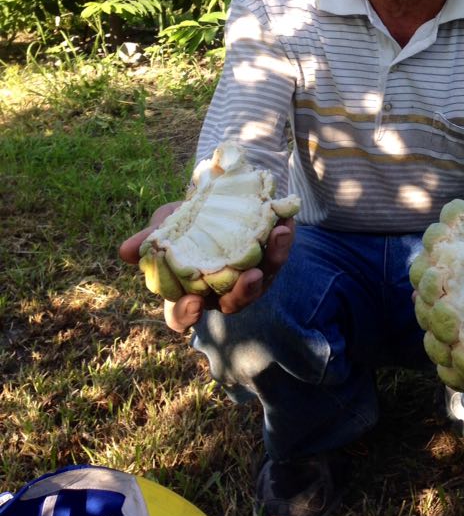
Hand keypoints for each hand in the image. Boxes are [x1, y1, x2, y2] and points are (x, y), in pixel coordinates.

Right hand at [119, 202, 295, 332]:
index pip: (184, 315)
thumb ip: (149, 239)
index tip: (193, 303)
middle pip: (233, 304)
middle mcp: (221, 292)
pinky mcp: (269, 260)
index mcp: (190, 292)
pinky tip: (286, 223)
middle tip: (250, 277)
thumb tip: (124, 251)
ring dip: (273, 261)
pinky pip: (278, 256)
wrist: (214, 200)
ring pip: (262, 282)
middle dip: (242, 293)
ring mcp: (247, 279)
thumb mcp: (166, 225)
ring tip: (278, 237)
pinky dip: (283, 241)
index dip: (187, 313)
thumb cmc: (185, 221)